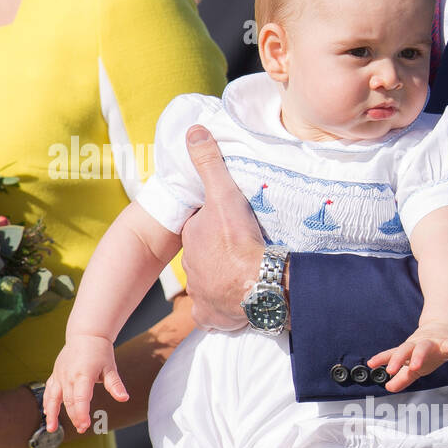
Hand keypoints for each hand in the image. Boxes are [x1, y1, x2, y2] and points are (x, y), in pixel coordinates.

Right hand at [43, 335, 128, 433]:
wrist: (85, 335)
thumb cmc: (100, 351)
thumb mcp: (110, 367)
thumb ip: (115, 384)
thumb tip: (124, 398)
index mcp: (83, 374)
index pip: (81, 397)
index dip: (82, 413)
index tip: (85, 425)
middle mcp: (69, 375)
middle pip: (69, 401)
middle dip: (74, 417)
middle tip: (82, 429)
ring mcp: (60, 375)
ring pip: (54, 397)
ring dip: (52, 414)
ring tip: (51, 428)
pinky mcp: (56, 374)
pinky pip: (48, 390)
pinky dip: (47, 402)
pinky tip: (47, 413)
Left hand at [181, 125, 267, 329]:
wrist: (257, 284)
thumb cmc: (239, 239)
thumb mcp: (224, 194)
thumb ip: (209, 163)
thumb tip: (193, 130)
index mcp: (192, 238)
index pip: (200, 228)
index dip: (214, 225)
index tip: (231, 226)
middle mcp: (191, 268)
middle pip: (205, 256)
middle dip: (218, 254)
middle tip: (241, 250)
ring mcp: (201, 295)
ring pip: (210, 284)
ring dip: (223, 280)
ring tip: (244, 275)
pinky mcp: (211, 317)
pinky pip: (214, 314)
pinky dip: (222, 310)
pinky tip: (234, 305)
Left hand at [368, 321, 447, 393]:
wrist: (446, 330)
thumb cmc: (427, 351)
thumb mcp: (414, 365)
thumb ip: (402, 377)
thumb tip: (388, 388)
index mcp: (409, 350)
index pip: (393, 354)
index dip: (381, 359)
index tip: (371, 364)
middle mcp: (418, 345)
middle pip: (406, 349)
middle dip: (398, 359)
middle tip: (391, 370)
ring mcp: (434, 342)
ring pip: (424, 347)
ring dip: (419, 355)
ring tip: (415, 366)